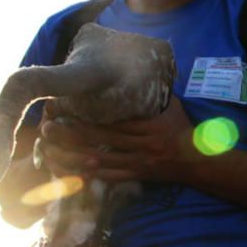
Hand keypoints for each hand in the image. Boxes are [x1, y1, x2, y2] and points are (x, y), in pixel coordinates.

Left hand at [38, 97, 193, 182]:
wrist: (199, 161)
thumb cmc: (183, 129)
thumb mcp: (172, 106)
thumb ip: (154, 92)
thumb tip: (136, 70)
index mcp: (150, 126)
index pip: (113, 121)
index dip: (87, 117)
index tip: (66, 110)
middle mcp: (143, 146)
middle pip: (101, 140)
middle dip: (72, 134)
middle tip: (47, 127)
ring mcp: (139, 163)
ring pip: (100, 161)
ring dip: (72, 156)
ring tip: (49, 148)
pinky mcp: (136, 175)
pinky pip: (108, 176)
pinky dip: (87, 174)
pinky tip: (68, 169)